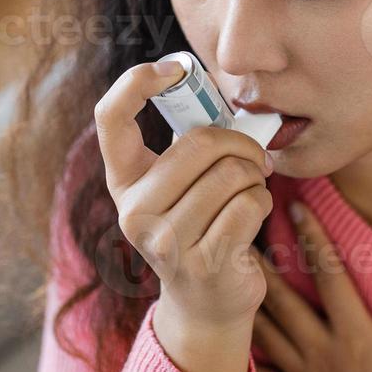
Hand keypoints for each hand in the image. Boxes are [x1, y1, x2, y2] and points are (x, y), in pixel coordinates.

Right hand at [94, 59, 274, 329]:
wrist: (206, 302)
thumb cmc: (200, 224)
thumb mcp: (178, 185)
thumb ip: (188, 143)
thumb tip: (223, 94)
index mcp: (123, 181)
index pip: (110, 117)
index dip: (136, 81)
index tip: (174, 68)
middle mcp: (134, 210)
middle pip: (197, 143)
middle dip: (239, 142)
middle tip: (253, 154)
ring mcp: (165, 241)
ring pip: (230, 174)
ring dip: (253, 176)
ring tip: (249, 190)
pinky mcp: (202, 262)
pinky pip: (248, 205)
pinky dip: (261, 201)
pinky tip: (252, 214)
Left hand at [249, 200, 371, 371]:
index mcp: (357, 338)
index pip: (331, 276)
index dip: (313, 238)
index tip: (296, 208)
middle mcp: (323, 352)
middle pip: (283, 298)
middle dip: (262, 263)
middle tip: (244, 231)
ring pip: (265, 331)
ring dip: (249, 301)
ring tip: (233, 272)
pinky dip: (247, 355)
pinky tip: (235, 338)